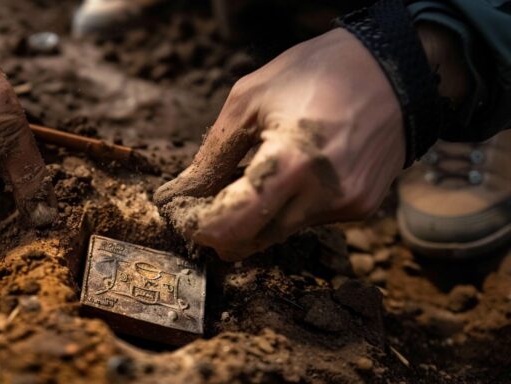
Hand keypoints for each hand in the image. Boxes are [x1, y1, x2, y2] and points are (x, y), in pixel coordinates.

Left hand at [155, 28, 405, 260]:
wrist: (397, 70)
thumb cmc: (319, 72)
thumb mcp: (250, 98)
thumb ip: (212, 154)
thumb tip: (181, 193)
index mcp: (291, 163)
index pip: (230, 223)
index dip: (198, 225)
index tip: (181, 213)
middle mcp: (322, 195)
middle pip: (251, 241)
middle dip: (218, 230)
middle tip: (200, 206)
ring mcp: (345, 206)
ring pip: (277, 234)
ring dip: (251, 219)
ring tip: (243, 182)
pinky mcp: (360, 208)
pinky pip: (306, 221)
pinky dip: (284, 208)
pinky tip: (285, 176)